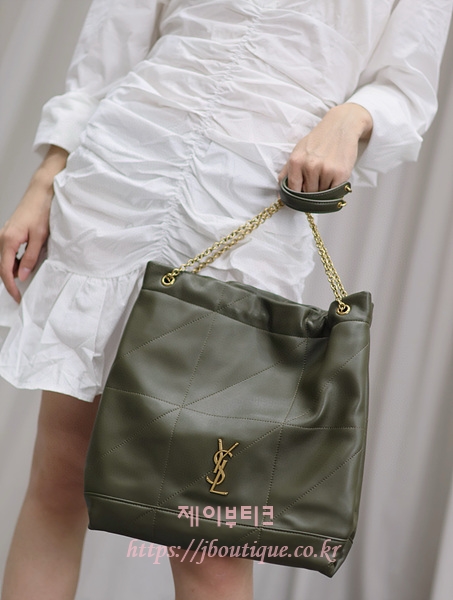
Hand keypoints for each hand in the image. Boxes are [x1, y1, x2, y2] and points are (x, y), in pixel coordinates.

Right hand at [0, 145, 68, 301]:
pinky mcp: (10, 233)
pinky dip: (16, 261)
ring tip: (27, 280)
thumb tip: (23, 275)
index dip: (11, 287)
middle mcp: (2, 238)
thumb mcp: (40, 237)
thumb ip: (31, 257)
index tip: (17, 298)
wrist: (41, 191)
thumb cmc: (41, 210)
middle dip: (12, 281)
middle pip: (3, 266)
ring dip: (15, 271)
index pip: (6, 270)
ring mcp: (5, 235)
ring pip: (6, 260)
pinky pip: (9, 252)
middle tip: (22, 294)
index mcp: (8, 240)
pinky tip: (26, 264)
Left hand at [278, 103, 372, 192]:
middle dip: (312, 190)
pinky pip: (334, 192)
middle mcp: (310, 166)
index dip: (297, 196)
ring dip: (324, 188)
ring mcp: (326, 170)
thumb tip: (279, 195)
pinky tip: (334, 175)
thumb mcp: (297, 152)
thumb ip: (287, 173)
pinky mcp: (341, 174)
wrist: (341, 126)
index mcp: (296, 161)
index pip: (293, 190)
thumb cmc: (318, 140)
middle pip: (308, 194)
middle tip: (318, 177)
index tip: (301, 197)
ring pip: (321, 194)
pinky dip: (334, 188)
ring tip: (327, 173)